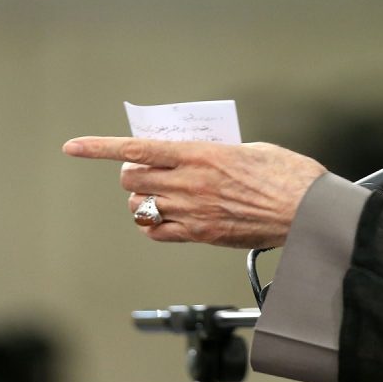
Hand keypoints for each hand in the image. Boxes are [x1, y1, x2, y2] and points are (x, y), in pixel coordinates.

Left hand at [62, 137, 325, 248]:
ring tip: (160, 196)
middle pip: (132, 181)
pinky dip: (154, 225)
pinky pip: (158, 233)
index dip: (99, 147)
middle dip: (132, 175)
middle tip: (145, 173)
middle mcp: (191, 183)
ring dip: (142, 200)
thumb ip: (216, 151)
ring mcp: (194, 212)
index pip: (136, 149)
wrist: (309, 212)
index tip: (73, 146)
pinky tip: (166, 218)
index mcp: (202, 154)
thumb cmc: (289, 177)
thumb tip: (194, 153)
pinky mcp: (203, 235)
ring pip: (141, 208)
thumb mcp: (252, 148)